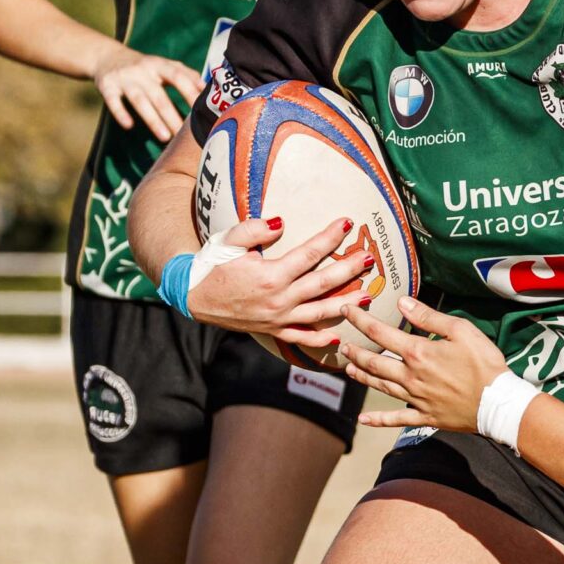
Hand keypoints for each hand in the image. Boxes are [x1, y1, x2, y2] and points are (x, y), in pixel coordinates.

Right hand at [91, 44, 198, 141]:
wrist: (107, 57)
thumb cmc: (145, 67)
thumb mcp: (164, 64)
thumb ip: (185, 74)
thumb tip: (207, 87)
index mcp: (159, 65)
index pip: (178, 77)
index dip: (190, 92)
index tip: (202, 110)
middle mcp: (142, 71)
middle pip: (159, 95)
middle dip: (172, 115)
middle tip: (184, 135)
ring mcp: (124, 78)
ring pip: (139, 100)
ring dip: (152, 119)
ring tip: (165, 138)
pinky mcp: (107, 86)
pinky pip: (113, 101)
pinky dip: (121, 113)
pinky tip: (129, 125)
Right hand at [184, 217, 374, 338]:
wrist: (193, 296)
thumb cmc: (212, 264)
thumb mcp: (229, 240)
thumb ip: (255, 229)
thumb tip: (282, 223)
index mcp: (270, 275)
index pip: (309, 253)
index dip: (330, 237)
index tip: (348, 223)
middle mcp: (279, 299)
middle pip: (323, 283)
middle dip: (349, 269)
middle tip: (370, 257)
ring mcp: (278, 318)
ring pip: (319, 313)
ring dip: (345, 305)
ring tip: (366, 295)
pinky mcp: (273, 330)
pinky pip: (300, 338)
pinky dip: (319, 340)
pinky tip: (338, 337)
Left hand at [337, 295, 510, 432]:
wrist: (498, 403)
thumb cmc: (484, 363)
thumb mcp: (461, 331)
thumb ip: (429, 317)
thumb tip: (401, 302)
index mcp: (418, 352)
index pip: (380, 333)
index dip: (360, 320)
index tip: (346, 311)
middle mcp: (410, 376)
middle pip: (374, 362)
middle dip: (356, 351)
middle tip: (343, 344)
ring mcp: (416, 398)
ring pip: (381, 387)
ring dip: (362, 377)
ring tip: (349, 369)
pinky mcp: (425, 416)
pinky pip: (396, 419)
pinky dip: (378, 420)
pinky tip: (362, 419)